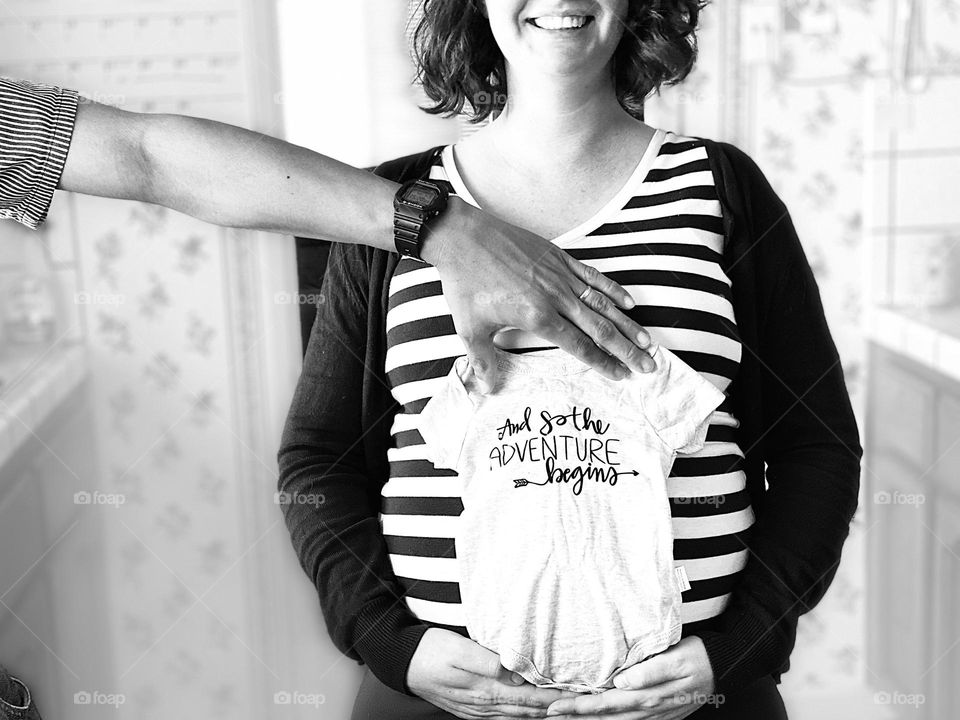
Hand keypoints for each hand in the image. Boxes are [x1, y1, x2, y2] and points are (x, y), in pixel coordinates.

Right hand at [406, 628, 581, 718]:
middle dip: (555, 708)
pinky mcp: (471, 708)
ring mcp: (477, 710)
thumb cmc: (430, 650)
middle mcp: (484, 704)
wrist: (402, 662)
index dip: (554, 697)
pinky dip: (522, 716)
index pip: (529, 697)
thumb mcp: (458, 649)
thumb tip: (517, 673)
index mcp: (485, 689)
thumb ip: (488, 662)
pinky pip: (503, 717)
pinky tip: (530, 714)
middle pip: (528, 711)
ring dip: (541, 714)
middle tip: (581, 703)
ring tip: (563, 710)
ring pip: (517, 717)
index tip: (578, 693)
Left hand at [425, 198, 656, 392]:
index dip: (602, 363)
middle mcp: (555, 297)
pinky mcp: (558, 257)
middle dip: (626, 350)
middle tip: (648, 365)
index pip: (578, 346)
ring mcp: (559, 275)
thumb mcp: (469, 328)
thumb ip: (482, 360)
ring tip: (647, 341)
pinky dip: (613, 289)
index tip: (622, 375)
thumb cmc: (465, 282)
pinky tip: (629, 303)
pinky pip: (592, 276)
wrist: (462, 237)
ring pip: (602, 304)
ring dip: (627, 324)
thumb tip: (487, 389)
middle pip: (599, 328)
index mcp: (536, 317)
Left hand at [542, 637, 717, 718]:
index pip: (604, 704)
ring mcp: (652, 716)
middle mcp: (647, 711)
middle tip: (548, 715)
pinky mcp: (656, 715)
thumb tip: (621, 682)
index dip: (578, 707)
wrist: (722, 668)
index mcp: (647, 697)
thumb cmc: (697, 658)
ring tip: (563, 718)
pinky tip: (596, 719)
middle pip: (604, 717)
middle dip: (575, 717)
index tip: (554, 706)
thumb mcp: (676, 660)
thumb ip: (649, 672)